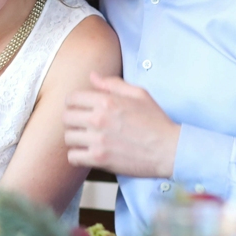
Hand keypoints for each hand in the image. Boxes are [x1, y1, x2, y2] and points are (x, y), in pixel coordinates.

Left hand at [63, 72, 180, 178]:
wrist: (169, 150)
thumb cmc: (156, 121)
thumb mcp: (139, 94)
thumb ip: (112, 84)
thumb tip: (92, 76)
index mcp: (107, 101)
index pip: (72, 98)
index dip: (73, 103)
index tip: (79, 109)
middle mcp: (99, 119)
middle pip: (66, 117)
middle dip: (72, 120)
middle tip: (81, 125)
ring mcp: (98, 140)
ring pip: (68, 137)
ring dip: (75, 138)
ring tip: (85, 140)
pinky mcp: (100, 159)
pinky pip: (73, 157)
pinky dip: (78, 156)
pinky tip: (87, 153)